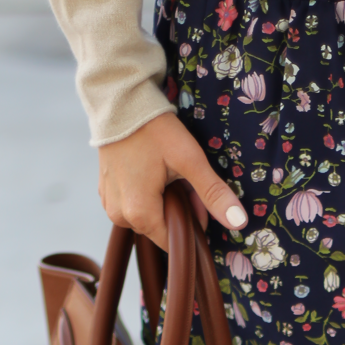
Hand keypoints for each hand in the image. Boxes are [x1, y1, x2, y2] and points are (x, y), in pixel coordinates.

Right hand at [97, 112, 247, 248]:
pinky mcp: (105, 194)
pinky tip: (151, 174)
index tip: (197, 199)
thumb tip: (239, 222)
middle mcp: (120, 216)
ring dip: (163, 204)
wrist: (118, 102)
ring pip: (147, 219)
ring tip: (167, 175)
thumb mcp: (189, 160)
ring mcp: (110, 206)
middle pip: (160, 230)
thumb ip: (213, 193)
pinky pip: (132, 208)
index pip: (173, 242)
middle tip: (184, 181)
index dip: (191, 224)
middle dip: (178, 211)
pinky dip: (146, 197)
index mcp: (139, 214)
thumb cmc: (153, 129)